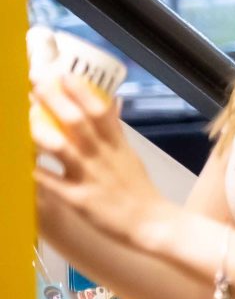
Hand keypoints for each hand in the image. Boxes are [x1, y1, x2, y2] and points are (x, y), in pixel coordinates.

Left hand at [31, 74, 172, 240]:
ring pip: (63, 150)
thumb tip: (111, 100)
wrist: (152, 224)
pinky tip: (18, 163)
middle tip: (36, 83)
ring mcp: (91, 178)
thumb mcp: (129, 154)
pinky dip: (36, 172)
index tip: (63, 74)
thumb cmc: (137, 189)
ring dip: (41, 131)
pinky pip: (53, 184)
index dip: (81, 91)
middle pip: (79, 123)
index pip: (100, 111)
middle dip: (56, 101)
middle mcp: (103, 157)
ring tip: (21, 116)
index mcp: (116, 145)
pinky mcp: (80, 200)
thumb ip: (114, 128)